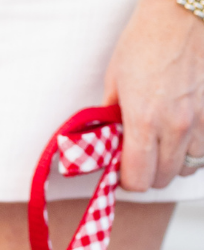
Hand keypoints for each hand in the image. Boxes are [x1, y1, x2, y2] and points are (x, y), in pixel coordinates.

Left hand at [104, 0, 203, 189]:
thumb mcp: (115, 81)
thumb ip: (112, 120)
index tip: (121, 167)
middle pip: (162, 179)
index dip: (125, 179)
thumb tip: (108, 147)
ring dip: (175, 161)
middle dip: (148, 173)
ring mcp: (203, 117)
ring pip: (189, 166)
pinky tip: (185, 132)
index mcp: (145, 122)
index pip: (137, 180)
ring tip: (164, 143)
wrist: (186, 7)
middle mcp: (177, 126)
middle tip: (141, 154)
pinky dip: (196, 146)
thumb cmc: (146, 39)